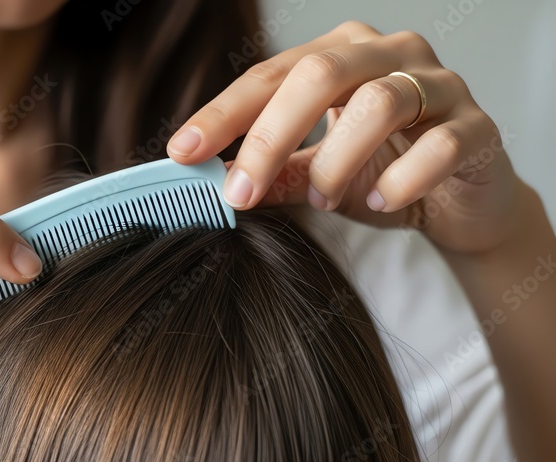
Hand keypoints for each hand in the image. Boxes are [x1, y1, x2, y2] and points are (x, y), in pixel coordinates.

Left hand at [169, 21, 530, 254]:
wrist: (463, 206)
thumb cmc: (382, 175)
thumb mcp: (314, 175)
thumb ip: (272, 172)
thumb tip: (210, 184)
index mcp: (342, 55)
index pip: (271, 75)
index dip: (223, 114)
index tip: (183, 153)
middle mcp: (390, 55)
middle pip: (319, 74)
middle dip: (268, 135)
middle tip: (239, 191)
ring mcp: (441, 85)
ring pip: (379, 102)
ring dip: (336, 161)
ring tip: (322, 198)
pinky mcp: (480, 127)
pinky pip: (439, 145)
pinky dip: (400, 179)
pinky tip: (377, 201)